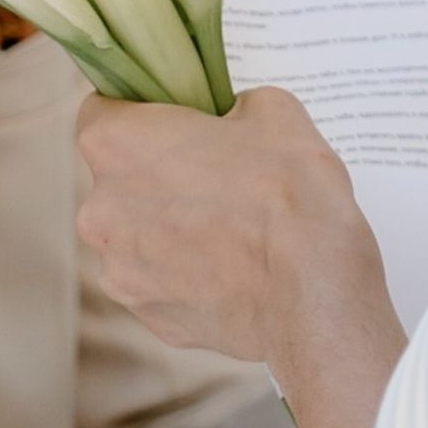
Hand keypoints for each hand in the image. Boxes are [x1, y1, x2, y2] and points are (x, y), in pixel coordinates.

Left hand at [78, 87, 407, 427]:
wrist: (326, 308)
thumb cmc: (301, 200)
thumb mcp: (276, 117)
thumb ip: (233, 110)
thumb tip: (228, 118)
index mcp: (118, 149)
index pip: (101, 108)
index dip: (141, 108)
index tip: (176, 114)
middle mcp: (101, 214)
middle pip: (116, 178)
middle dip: (161, 175)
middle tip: (222, 170)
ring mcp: (124, 276)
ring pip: (139, 234)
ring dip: (177, 228)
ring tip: (244, 224)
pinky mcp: (157, 319)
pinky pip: (164, 282)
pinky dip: (194, 274)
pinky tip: (247, 268)